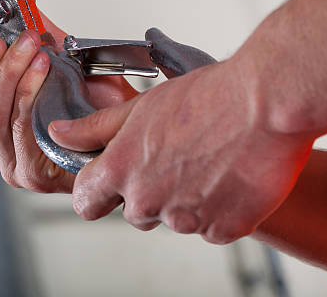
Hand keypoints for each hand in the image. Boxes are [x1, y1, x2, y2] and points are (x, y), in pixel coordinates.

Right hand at [0, 0, 137, 192]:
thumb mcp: (51, 58)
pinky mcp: (34, 171)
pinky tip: (41, 68)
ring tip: (29, 47)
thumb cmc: (90, 102)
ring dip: (8, 75)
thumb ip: (25, 27)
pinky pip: (20, 125)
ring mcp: (13, 163)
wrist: (128, 131)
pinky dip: (28, 90)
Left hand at [48, 59, 313, 242]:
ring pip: (175, 219)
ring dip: (186, 200)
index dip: (94, 192)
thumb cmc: (207, 97)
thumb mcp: (141, 107)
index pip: (86, 201)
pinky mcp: (224, 229)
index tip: (105, 183)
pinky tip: (230, 177)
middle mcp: (148, 200)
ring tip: (209, 160)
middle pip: (134, 212)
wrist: (267, 103)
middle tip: (175, 157)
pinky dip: (219, 210)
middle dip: (148, 192)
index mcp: (121, 170)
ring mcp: (186, 219)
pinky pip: (211, 228)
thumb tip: (59, 134)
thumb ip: (95, 128)